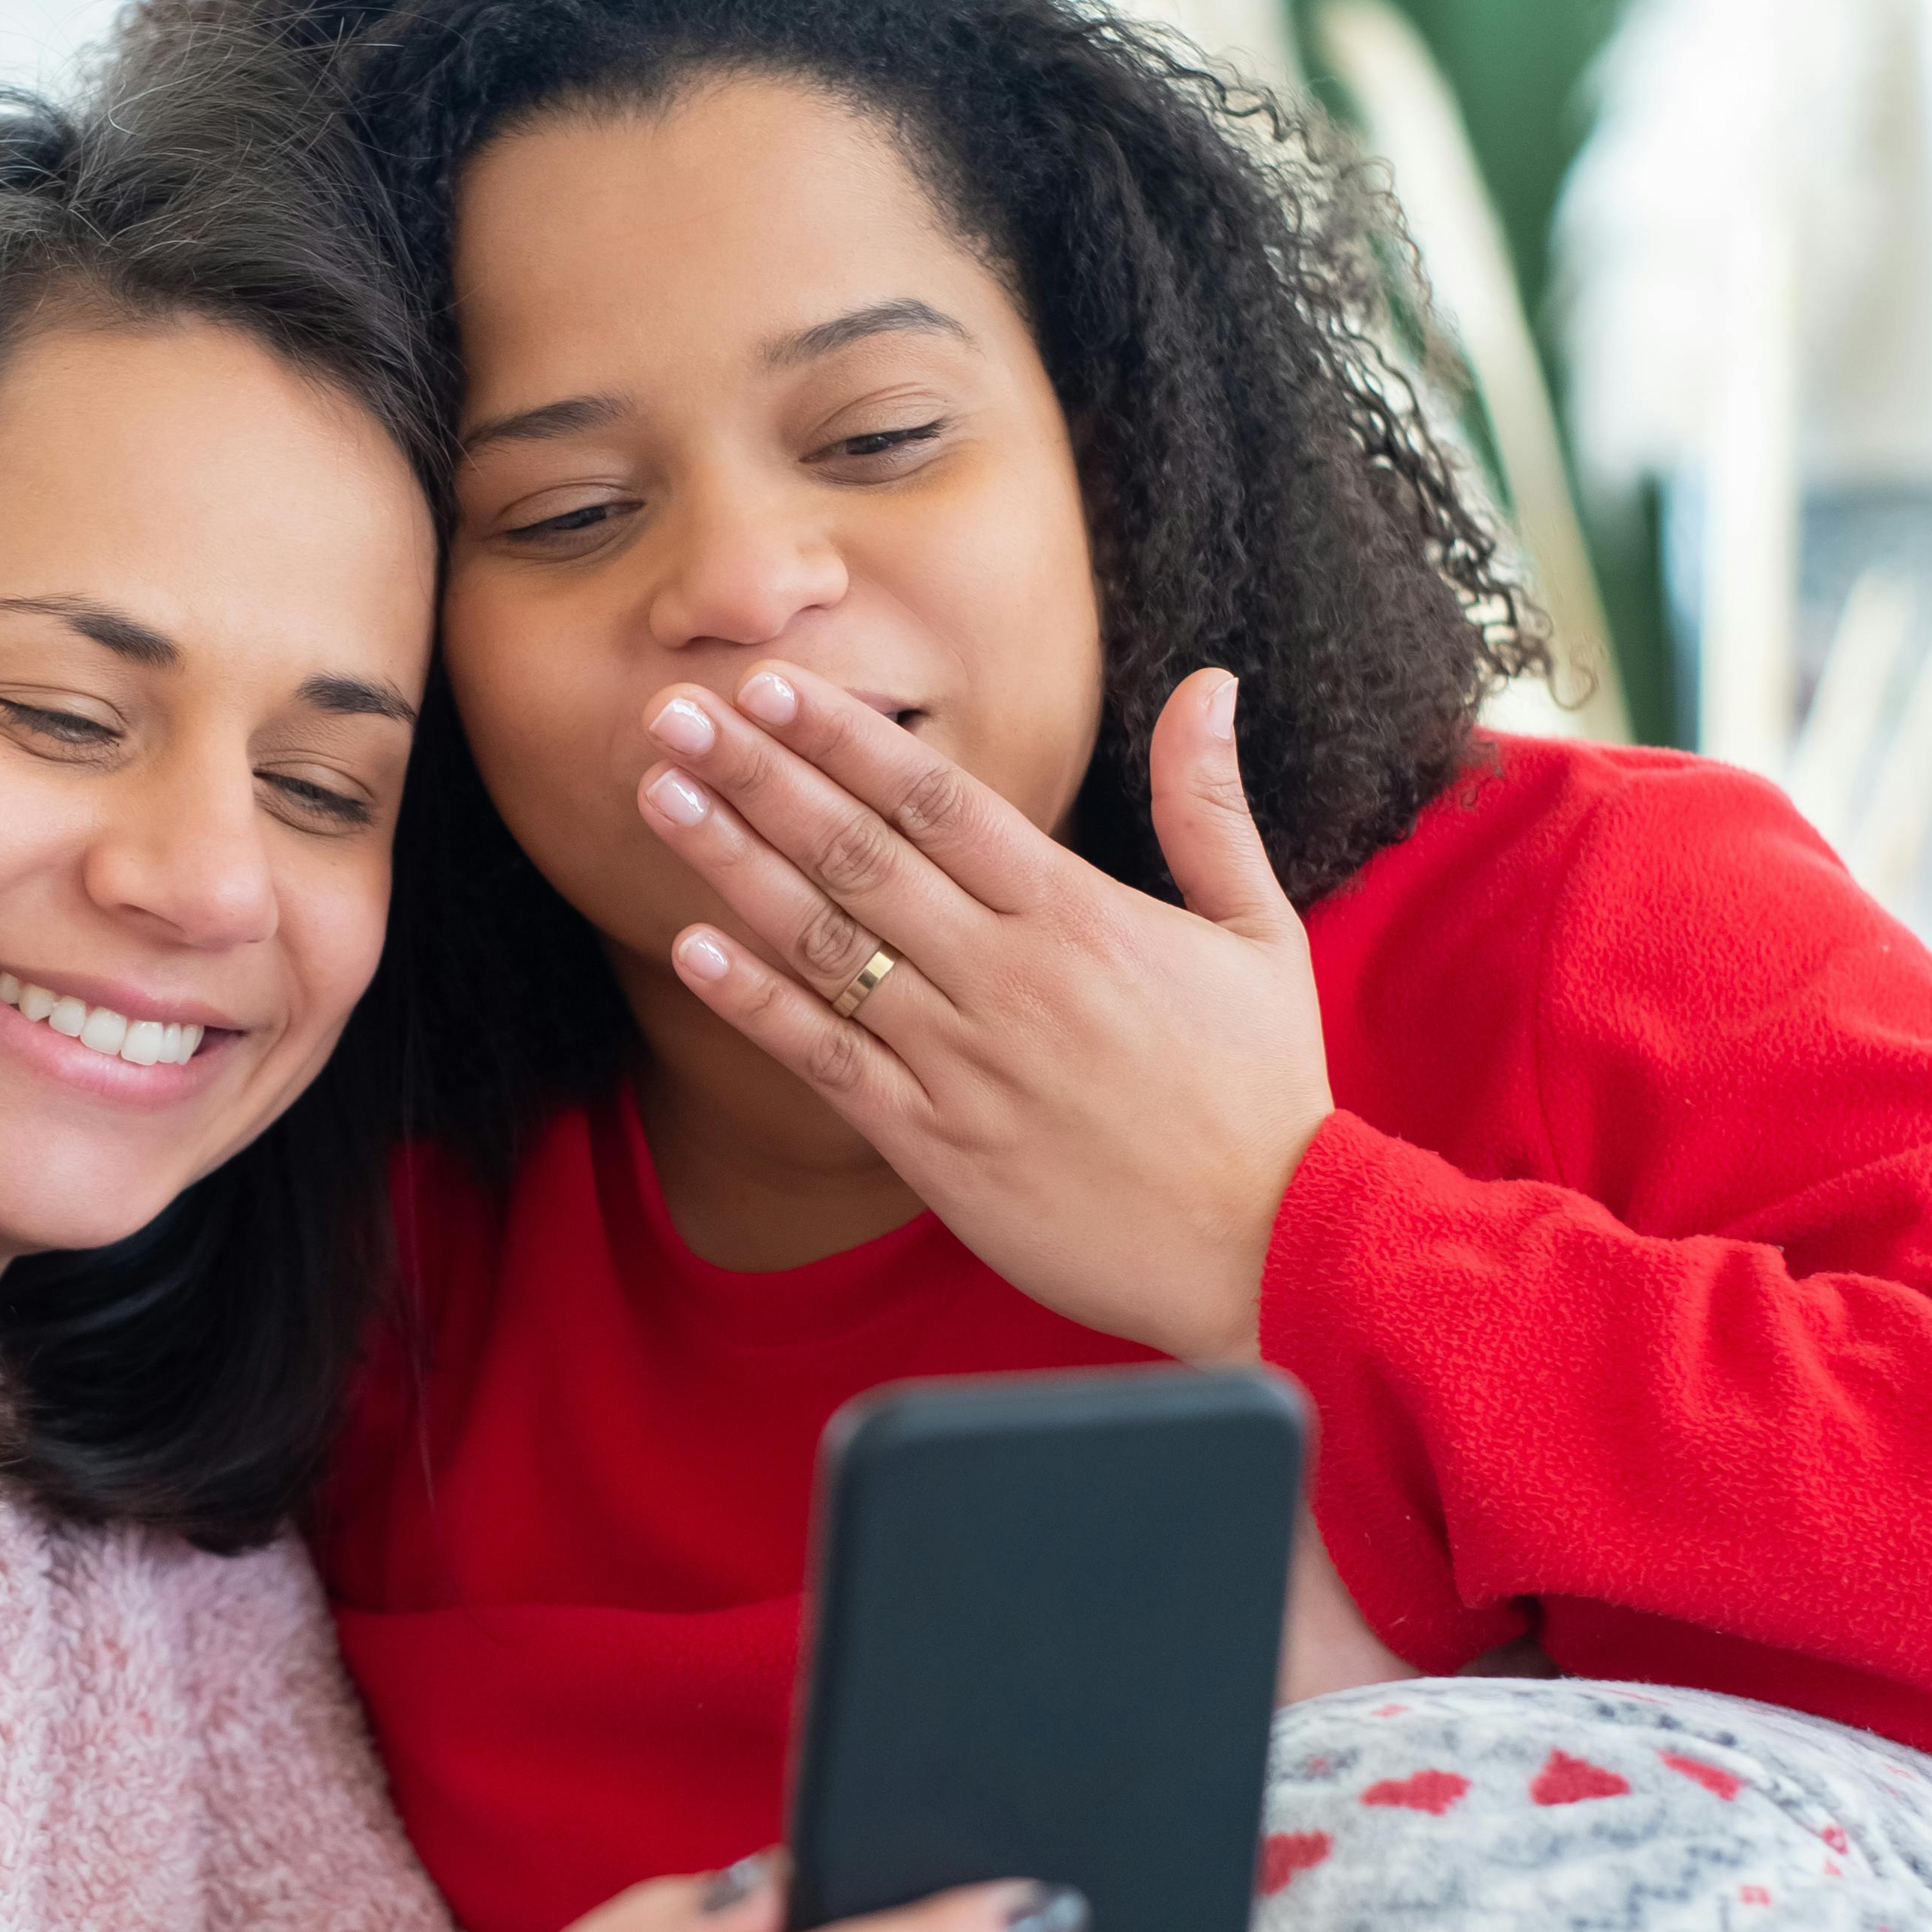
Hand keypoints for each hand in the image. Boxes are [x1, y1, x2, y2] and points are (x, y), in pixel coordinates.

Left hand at [635, 664, 1332, 1361]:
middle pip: (858, 853)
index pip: (936, 800)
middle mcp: (1009, 978)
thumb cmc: (1263, 1091)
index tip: (765, 684)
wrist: (1272, 1248)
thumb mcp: (1260, 931)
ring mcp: (964, 1064)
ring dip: (734, 866)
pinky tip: (692, 949)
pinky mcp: (936, 1147)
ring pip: (826, 945)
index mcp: (1079, 915)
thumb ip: (1208, 806)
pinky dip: (756, 1004)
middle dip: (758, 775)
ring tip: (659, 798)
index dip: (842, 737)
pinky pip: (828, 1061)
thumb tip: (1209, 685)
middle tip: (675, 712)